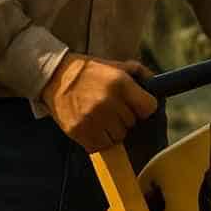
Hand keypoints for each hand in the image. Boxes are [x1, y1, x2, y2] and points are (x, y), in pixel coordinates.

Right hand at [40, 54, 158, 152]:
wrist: (53, 75)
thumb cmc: (88, 71)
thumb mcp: (115, 65)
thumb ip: (139, 73)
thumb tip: (157, 84)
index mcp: (120, 83)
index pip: (149, 107)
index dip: (143, 108)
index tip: (134, 105)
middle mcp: (108, 101)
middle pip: (132, 123)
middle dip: (125, 118)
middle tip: (110, 108)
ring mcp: (93, 118)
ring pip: (118, 137)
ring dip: (112, 130)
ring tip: (101, 117)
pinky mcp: (79, 131)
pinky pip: (100, 145)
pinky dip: (98, 140)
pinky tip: (92, 127)